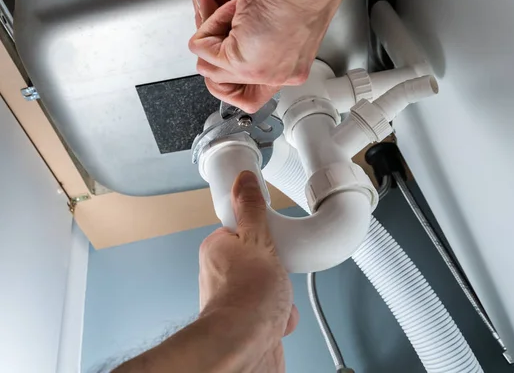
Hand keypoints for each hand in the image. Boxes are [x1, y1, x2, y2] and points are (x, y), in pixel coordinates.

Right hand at [189, 0, 341, 111]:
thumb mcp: (271, 22)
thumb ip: (247, 40)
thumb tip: (213, 41)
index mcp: (286, 69)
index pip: (245, 94)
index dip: (227, 71)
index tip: (225, 46)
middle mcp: (274, 77)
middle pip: (221, 84)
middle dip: (213, 50)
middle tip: (222, 22)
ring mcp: (259, 73)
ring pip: (208, 67)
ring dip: (212, 34)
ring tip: (233, 13)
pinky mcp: (243, 63)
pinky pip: (202, 48)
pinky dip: (209, 23)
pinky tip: (232, 11)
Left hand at [199, 171, 298, 371]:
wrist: (246, 347)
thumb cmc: (247, 298)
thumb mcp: (258, 240)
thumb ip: (252, 209)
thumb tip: (244, 179)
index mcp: (217, 249)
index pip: (243, 229)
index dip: (263, 233)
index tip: (272, 236)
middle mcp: (222, 275)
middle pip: (261, 258)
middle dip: (277, 267)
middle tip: (277, 269)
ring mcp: (236, 301)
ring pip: (270, 286)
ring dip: (282, 293)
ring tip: (279, 297)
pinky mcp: (249, 323)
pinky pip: (274, 311)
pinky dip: (283, 316)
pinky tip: (281, 317)